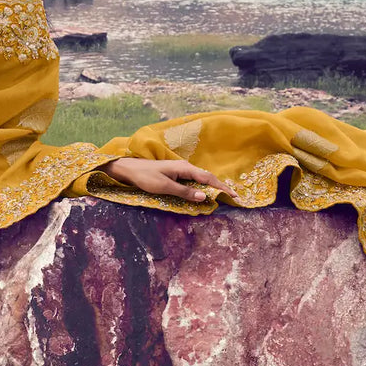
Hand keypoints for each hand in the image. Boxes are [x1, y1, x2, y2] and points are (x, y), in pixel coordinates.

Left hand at [99, 157, 236, 202]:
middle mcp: (186, 167)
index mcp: (185, 169)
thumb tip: (204, 197)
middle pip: (208, 178)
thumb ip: (184, 192)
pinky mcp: (177, 174)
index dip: (222, 188)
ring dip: (213, 187)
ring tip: (224, 196)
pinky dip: (203, 187)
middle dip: (221, 187)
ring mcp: (181, 170)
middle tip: (235, 198)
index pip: (209, 179)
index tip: (235, 196)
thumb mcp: (165, 187)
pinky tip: (206, 193)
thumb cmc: (146, 177)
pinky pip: (194, 181)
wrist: (130, 169)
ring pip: (201, 179)